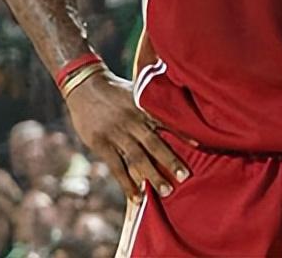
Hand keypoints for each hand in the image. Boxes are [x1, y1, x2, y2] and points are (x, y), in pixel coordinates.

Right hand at [65, 70, 191, 199]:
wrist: (83, 84)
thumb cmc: (115, 88)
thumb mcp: (136, 89)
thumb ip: (153, 101)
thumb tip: (177, 105)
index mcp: (143, 107)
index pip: (166, 121)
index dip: (182, 133)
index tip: (198, 145)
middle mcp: (132, 121)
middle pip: (154, 144)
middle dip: (170, 161)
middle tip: (184, 177)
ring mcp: (116, 134)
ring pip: (137, 158)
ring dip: (152, 175)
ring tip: (167, 191)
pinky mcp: (101, 144)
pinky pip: (116, 167)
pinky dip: (126, 183)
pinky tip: (136, 196)